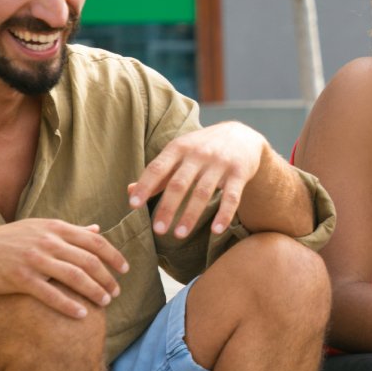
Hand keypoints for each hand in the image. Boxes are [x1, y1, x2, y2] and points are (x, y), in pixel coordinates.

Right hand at [0, 219, 127, 317]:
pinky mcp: (21, 278)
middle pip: (89, 260)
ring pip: (75, 277)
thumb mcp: (40, 228)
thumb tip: (97, 229)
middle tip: (117, 291)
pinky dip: (69, 305)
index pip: (94, 241)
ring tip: (105, 302)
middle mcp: (48, 242)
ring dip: (95, 291)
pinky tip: (82, 314)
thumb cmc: (10, 241)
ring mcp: (35, 259)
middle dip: (107, 278)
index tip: (124, 269)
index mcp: (55, 228)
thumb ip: (70, 230)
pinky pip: (51, 294)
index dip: (113, 256)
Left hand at [128, 122, 267, 238]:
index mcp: (179, 147)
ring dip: (191, 215)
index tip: (133, 205)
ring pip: (203, 192)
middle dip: (167, 207)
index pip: (157, 168)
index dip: (145, 186)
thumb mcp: (179, 153)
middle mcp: (198, 153)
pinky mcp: (239, 173)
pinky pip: (231, 197)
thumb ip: (157, 173)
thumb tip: (128, 191)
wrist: (242, 135)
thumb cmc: (202, 148)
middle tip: (158, 230)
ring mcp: (220, 163)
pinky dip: (224, 215)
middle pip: (179, 183)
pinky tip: (216, 230)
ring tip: (179, 234)